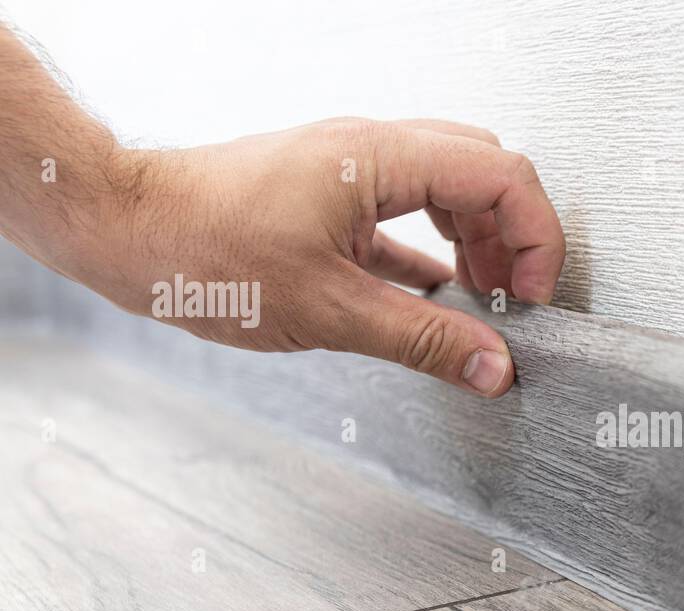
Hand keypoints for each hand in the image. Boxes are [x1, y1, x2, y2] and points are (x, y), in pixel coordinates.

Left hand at [67, 118, 563, 396]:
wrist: (126, 230)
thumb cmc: (204, 251)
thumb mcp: (328, 310)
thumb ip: (422, 339)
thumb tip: (492, 367)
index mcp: (382, 158)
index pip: (504, 177)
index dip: (536, 240)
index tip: (533, 299)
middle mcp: (374, 150)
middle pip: (486, 175)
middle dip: (513, 240)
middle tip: (513, 304)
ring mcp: (353, 168)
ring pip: (451, 190)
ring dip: (477, 245)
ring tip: (479, 303)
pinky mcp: (332, 194)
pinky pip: (409, 211)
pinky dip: (435, 251)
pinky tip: (434, 294)